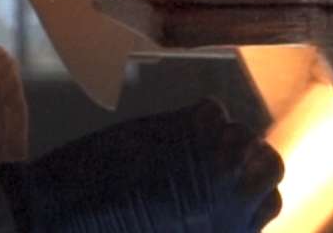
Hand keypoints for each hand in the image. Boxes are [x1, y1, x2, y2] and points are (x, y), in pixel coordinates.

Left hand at [0, 99, 283, 231]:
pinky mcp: (190, 131)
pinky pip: (214, 111)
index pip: (271, 200)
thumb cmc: (108, 229)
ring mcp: (215, 164)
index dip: (252, 187)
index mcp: (229, 230)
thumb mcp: (169, 226)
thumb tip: (217, 192)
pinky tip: (168, 133)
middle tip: (211, 153)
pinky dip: (196, 116)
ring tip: (182, 144)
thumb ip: (205, 213)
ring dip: (219, 134)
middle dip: (248, 156)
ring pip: (244, 134)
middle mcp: (233, 201)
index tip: (224, 178)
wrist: (61, 213)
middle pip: (272, 166)